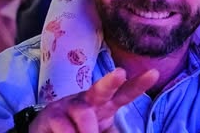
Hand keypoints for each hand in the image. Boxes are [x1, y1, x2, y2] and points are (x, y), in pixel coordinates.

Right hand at [29, 67, 158, 132]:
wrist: (45, 132)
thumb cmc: (77, 129)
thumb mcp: (101, 131)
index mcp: (103, 105)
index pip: (124, 94)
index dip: (138, 85)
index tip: (154, 73)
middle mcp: (86, 101)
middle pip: (100, 89)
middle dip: (111, 82)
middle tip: (120, 73)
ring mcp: (67, 106)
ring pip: (83, 113)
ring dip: (88, 130)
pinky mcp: (51, 115)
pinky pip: (64, 127)